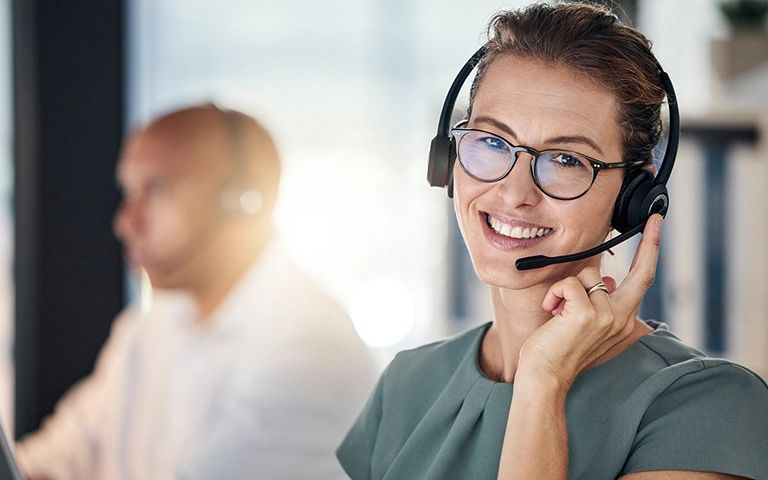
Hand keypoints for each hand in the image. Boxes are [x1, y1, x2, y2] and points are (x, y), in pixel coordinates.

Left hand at [516, 214, 663, 388]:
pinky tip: (551, 311)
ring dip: (565, 288)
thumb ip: (599, 305)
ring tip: (557, 311)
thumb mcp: (584, 325)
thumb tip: (606, 281)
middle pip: (641, 273)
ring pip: (587, 275)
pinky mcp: (586, 315)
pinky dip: (555, 293)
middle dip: (650, 243)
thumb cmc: (558, 352)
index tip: (655, 227)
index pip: (642, 282)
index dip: (650, 253)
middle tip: (653, 220)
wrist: (545, 378)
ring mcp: (606, 317)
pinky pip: (569, 283)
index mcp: (622, 321)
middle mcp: (621, 319)